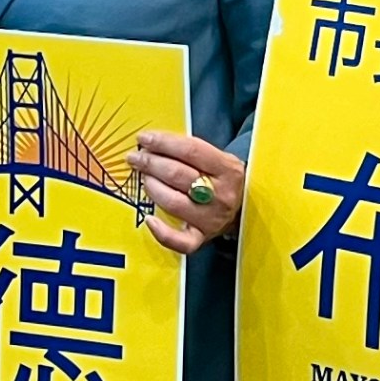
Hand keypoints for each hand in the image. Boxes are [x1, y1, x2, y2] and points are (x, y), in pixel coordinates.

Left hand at [136, 130, 243, 252]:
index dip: (163, 143)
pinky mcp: (202, 238)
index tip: (144, 138)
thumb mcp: (219, 159)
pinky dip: (162, 232)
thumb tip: (153, 144)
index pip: (191, 150)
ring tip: (144, 178)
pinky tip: (149, 219)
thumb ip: (190, 151)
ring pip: (173, 202)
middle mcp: (221, 194)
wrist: (244, 209)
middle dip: (151, 163)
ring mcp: (211, 219)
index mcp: (228, 169)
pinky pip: (180, 241)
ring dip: (152, 187)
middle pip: (178, 175)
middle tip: (136, 158)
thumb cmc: (223, 180)